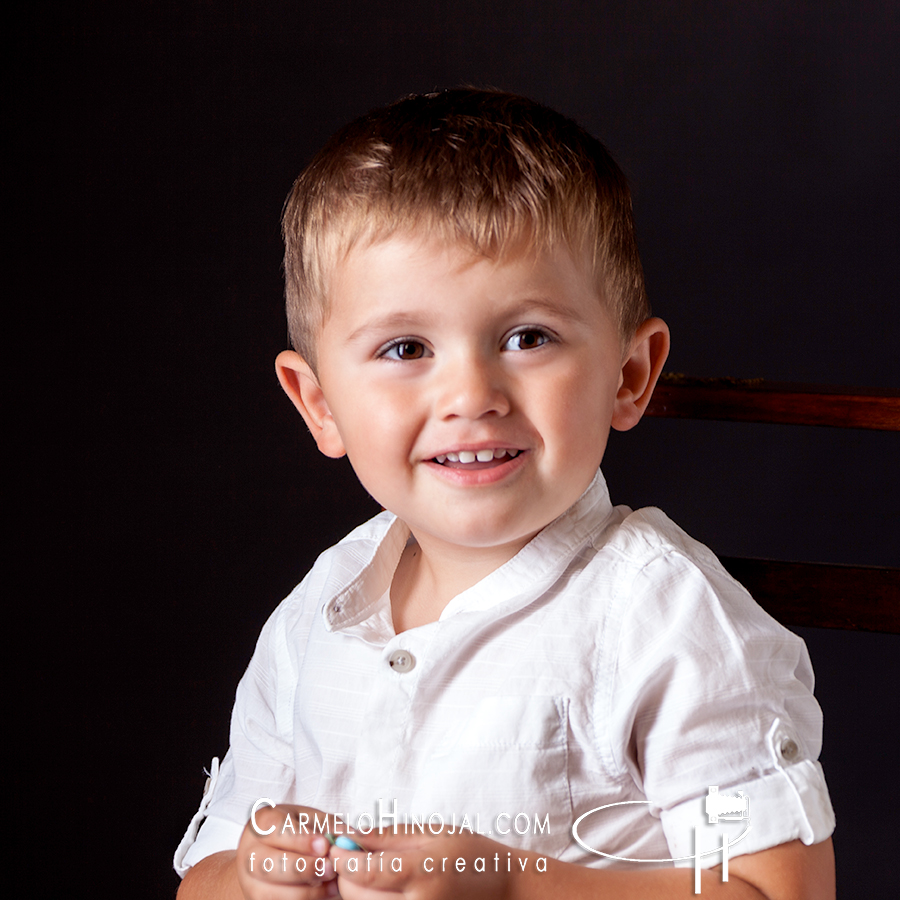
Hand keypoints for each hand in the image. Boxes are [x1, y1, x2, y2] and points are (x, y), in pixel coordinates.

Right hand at [235, 804, 339, 898]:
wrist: (269, 855)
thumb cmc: (295, 832)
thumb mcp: (310, 820)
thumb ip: (329, 826)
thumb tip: (351, 836)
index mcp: (262, 823)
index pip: (278, 831)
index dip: (301, 840)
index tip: (325, 845)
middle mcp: (249, 853)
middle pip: (270, 865)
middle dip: (303, 869)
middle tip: (330, 868)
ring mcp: (250, 882)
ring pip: (273, 893)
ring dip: (307, 892)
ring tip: (333, 885)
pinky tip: (325, 894)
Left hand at [329, 828, 543, 899]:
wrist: (504, 891)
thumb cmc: (470, 855)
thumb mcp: (431, 833)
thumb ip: (387, 837)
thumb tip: (350, 835)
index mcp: (421, 874)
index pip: (363, 872)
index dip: (342, 857)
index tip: (336, 844)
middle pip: (355, 896)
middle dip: (345, 875)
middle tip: (352, 855)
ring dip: (356, 891)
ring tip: (370, 870)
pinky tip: (381, 888)